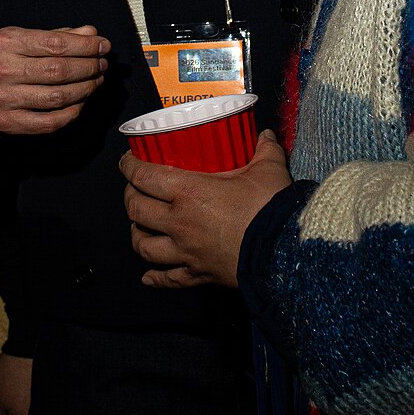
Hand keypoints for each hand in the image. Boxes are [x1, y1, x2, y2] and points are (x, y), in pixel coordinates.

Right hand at [0, 25, 110, 134]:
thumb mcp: (19, 37)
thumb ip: (56, 36)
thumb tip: (90, 35)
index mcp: (7, 43)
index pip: (57, 44)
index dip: (86, 46)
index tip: (102, 45)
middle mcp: (4, 71)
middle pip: (61, 70)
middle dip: (90, 67)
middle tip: (102, 64)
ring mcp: (5, 99)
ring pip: (59, 97)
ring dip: (85, 89)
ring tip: (95, 81)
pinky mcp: (8, 122)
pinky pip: (50, 122)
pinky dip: (71, 113)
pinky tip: (79, 102)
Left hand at [121, 132, 291, 288]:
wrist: (286, 251)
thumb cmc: (272, 208)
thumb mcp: (269, 170)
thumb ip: (264, 149)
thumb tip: (265, 135)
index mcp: (189, 192)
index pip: (144, 177)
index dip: (129, 167)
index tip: (127, 161)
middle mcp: (180, 222)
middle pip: (136, 210)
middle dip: (129, 198)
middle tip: (134, 190)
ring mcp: (186, 252)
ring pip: (144, 246)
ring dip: (136, 235)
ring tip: (139, 227)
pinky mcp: (198, 274)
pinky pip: (169, 279)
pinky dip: (155, 278)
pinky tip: (147, 277)